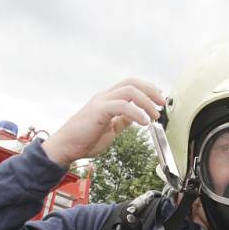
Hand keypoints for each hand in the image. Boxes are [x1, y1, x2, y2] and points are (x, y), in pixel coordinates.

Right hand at [42, 78, 164, 166]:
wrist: (66, 147)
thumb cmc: (84, 139)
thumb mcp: (110, 129)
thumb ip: (122, 120)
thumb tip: (136, 117)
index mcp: (108, 99)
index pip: (131, 85)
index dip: (148, 89)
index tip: (160, 99)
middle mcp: (105, 96)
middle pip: (132, 82)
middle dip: (151, 91)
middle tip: (162, 104)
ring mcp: (101, 102)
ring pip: (129, 90)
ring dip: (146, 101)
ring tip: (155, 115)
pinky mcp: (99, 111)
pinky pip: (122, 106)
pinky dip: (136, 113)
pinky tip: (144, 123)